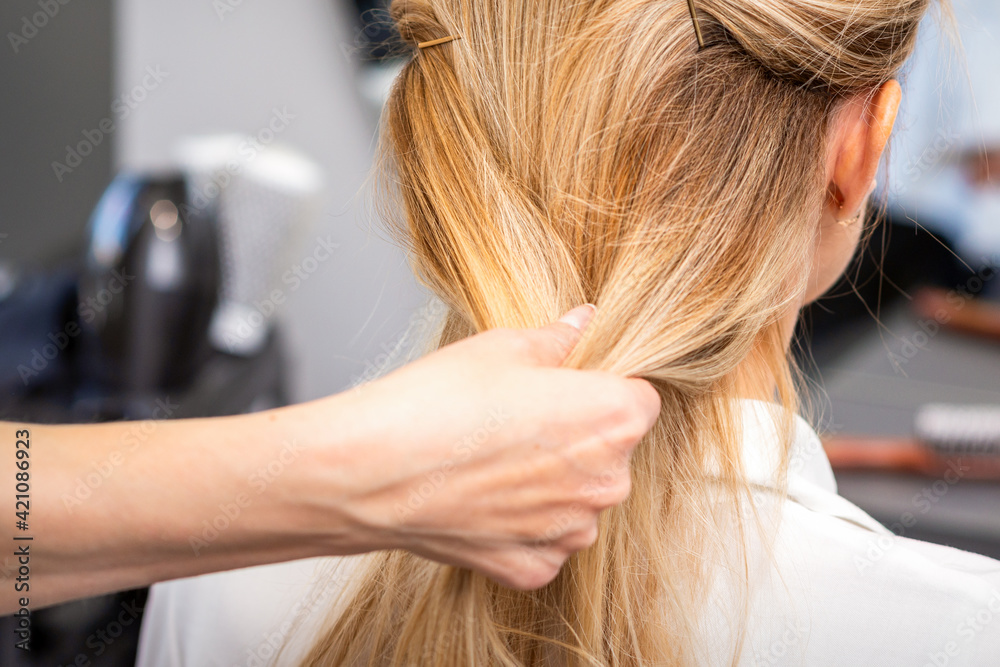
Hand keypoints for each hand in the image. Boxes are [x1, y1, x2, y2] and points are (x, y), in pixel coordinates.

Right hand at [323, 305, 659, 588]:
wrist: (372, 472)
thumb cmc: (437, 404)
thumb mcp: (503, 348)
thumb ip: (557, 340)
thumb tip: (582, 323)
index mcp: (613, 419)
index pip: (639, 399)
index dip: (602, 388)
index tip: (567, 387)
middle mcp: (607, 483)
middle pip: (611, 452)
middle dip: (578, 436)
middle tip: (519, 421)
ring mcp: (570, 532)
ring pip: (578, 499)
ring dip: (552, 483)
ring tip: (493, 459)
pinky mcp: (533, 566)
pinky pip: (544, 540)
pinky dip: (522, 523)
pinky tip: (482, 497)